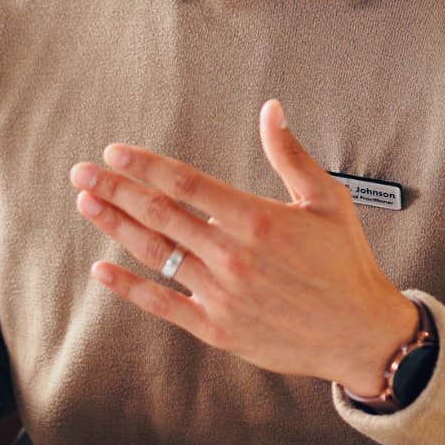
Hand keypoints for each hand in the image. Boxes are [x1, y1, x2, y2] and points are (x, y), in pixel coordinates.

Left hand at [70, 99, 419, 397]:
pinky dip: (129, 287)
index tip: (116, 152)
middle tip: (82, 171)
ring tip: (87, 203)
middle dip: (115, 189)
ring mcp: (221, 295)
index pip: (185, 184)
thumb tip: (271, 109)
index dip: (145, 166)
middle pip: (159, 215)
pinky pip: (162, 304)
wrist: (361, 334)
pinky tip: (102, 269)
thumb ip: (291, 154)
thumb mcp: (327, 200)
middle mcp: (233, 257)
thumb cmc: (346, 264)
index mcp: (256, 221)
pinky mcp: (217, 329)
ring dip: (116, 226)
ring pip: (156, 253)